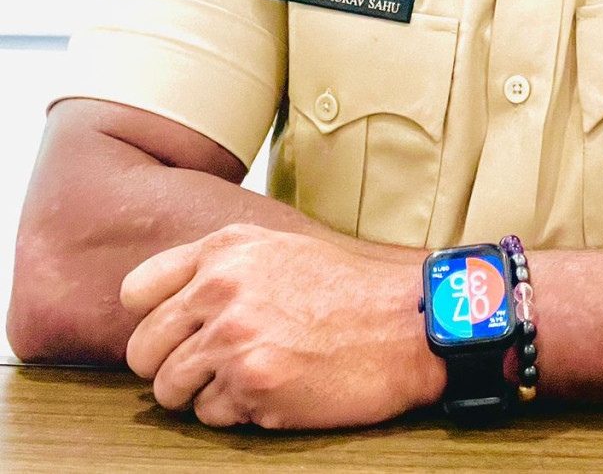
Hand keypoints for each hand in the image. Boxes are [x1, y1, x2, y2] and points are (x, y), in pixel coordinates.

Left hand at [120, 224, 444, 428]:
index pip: (137, 291)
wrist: (406, 324)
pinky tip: (273, 389)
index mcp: (224, 250)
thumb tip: (168, 300)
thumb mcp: (278, 248)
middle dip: (170, 364)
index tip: (176, 330)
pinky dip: (235, 411)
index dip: (152, 318)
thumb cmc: (346, 289)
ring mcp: (234, 338)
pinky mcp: (252, 384)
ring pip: (169, 389)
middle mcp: (220, 289)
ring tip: (247, 376)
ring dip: (201, 392)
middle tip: (210, 366)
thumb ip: (220, 265)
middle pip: (143, 349)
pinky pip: (210, 415)